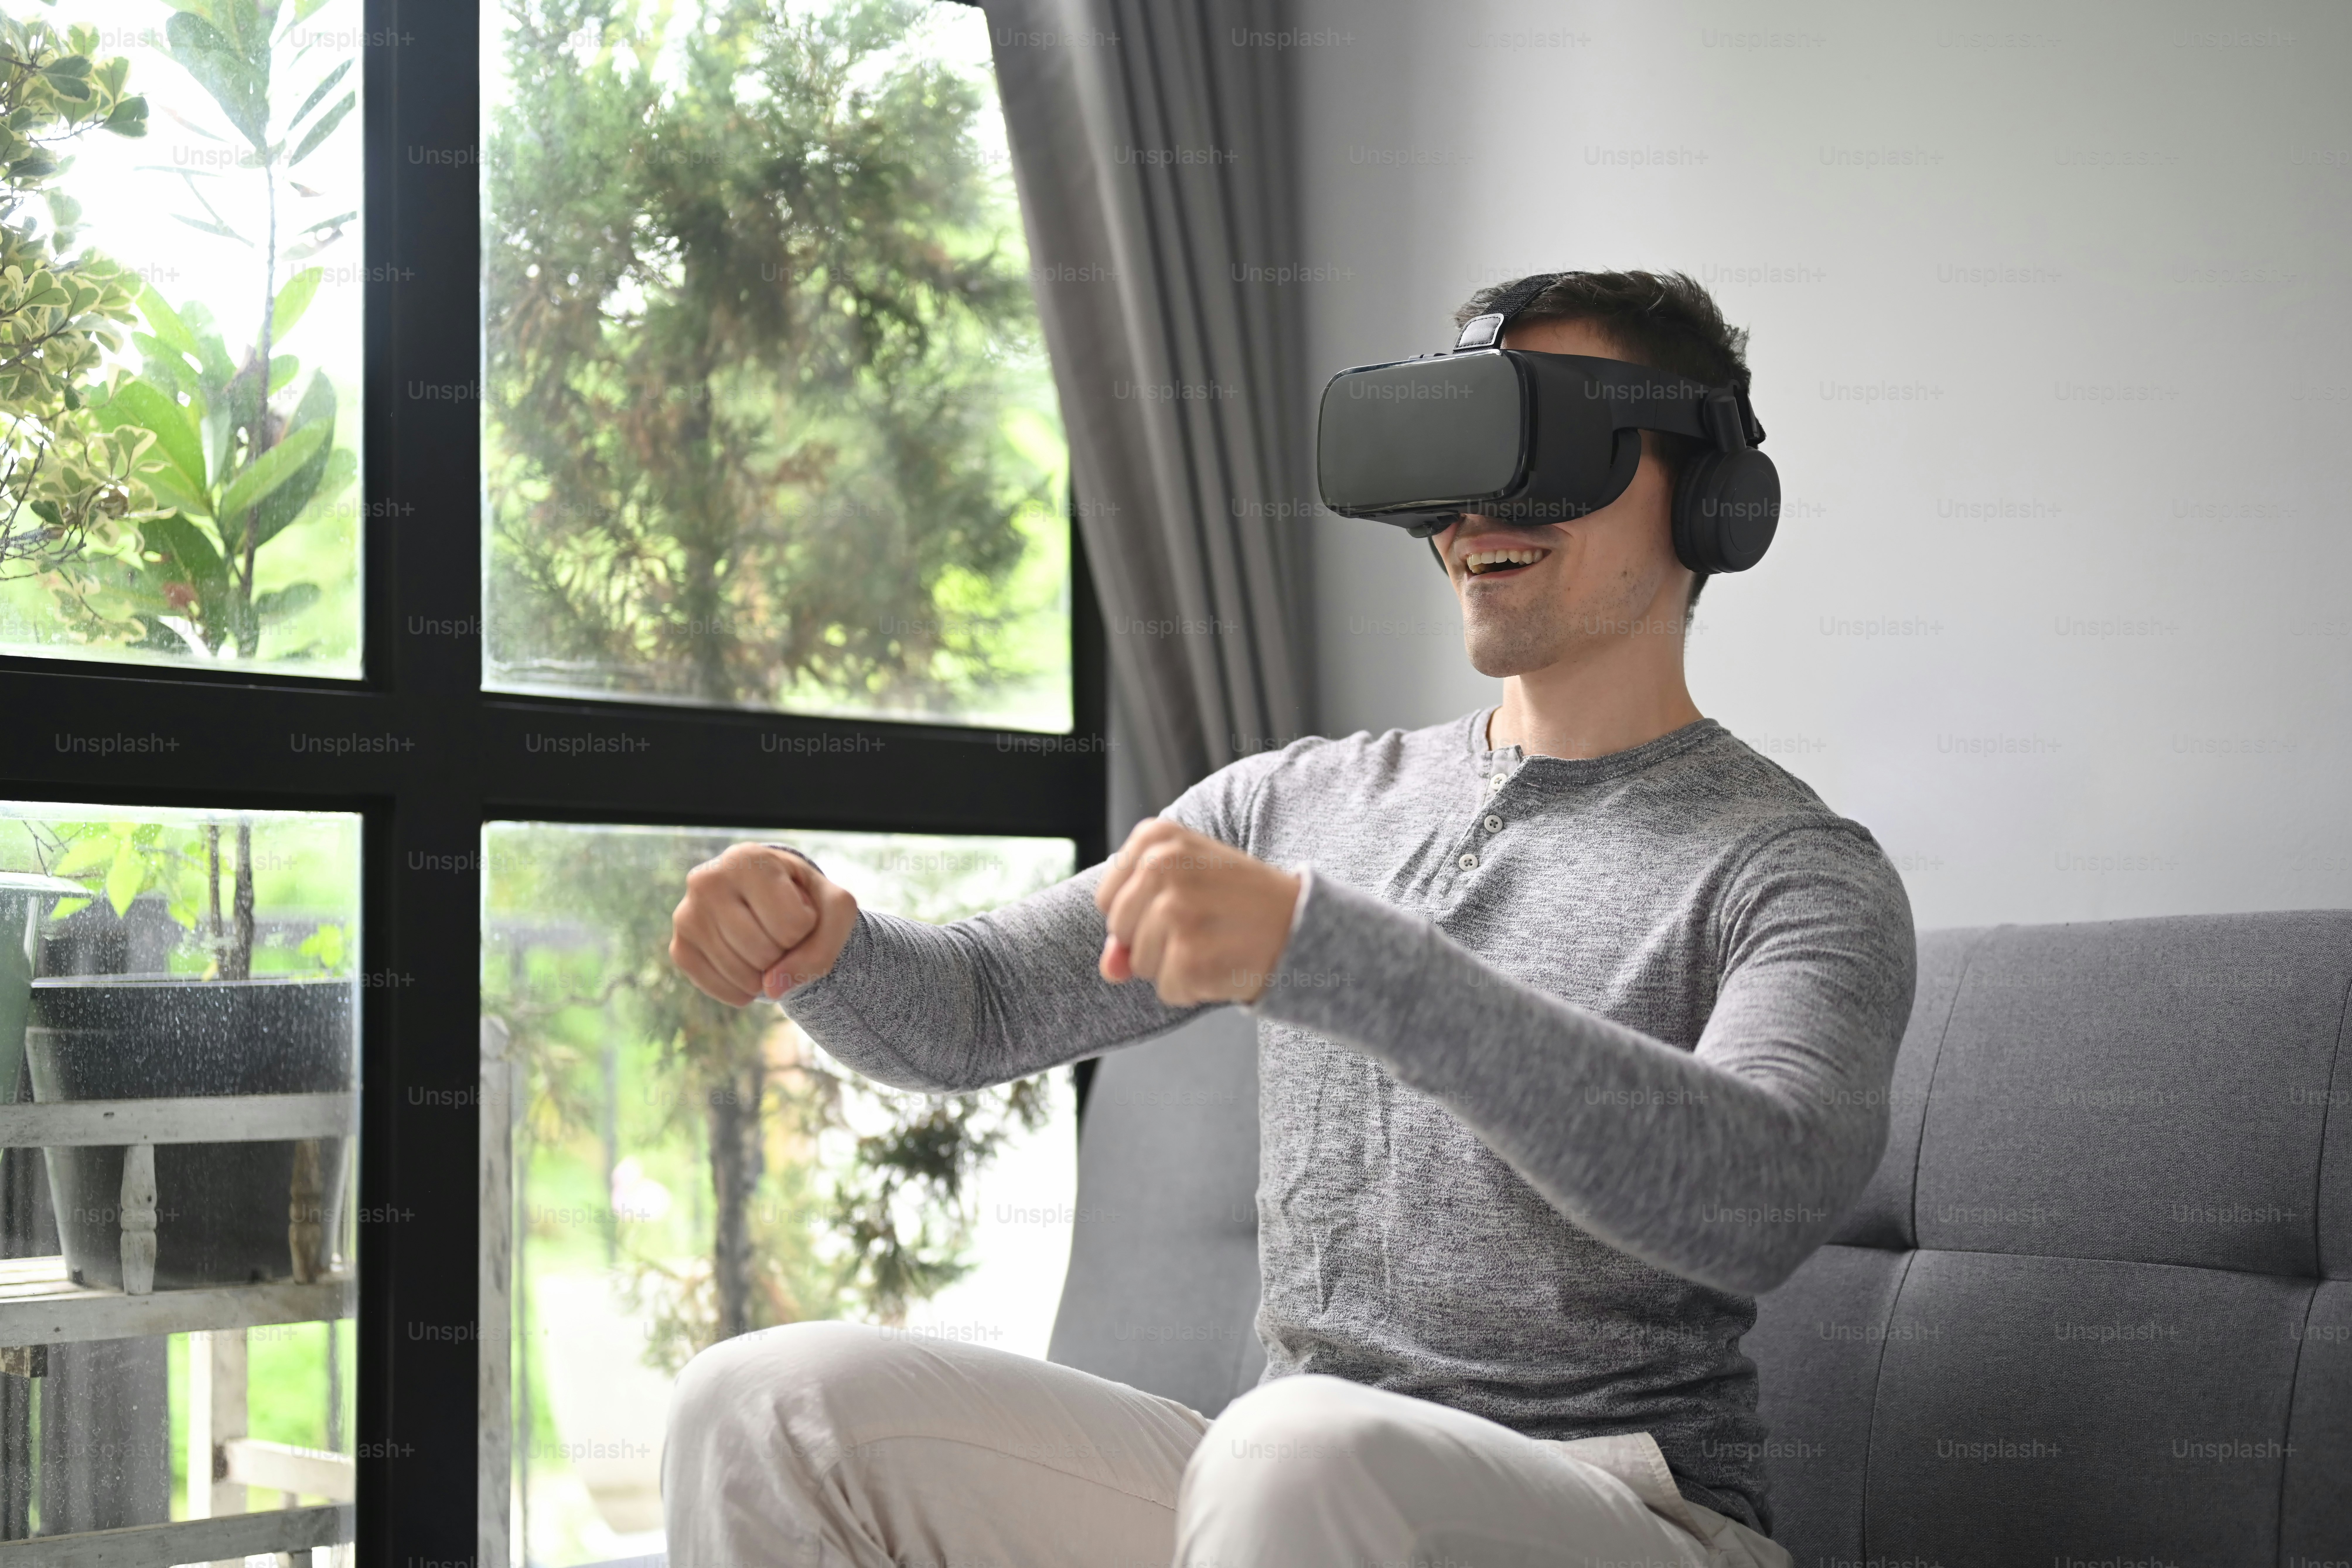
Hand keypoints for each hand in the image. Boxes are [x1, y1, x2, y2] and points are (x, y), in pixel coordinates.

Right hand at [669, 844, 858, 1006]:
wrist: (771, 902)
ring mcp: (687, 915)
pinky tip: (749, 965)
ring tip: (765, 942)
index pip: (792, 924)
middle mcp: (707, 880)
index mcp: (746, 859)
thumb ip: (821, 949)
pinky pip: (720, 989)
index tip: (799, 908)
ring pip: (743, 974)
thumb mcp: (834, 910)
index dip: (807, 927)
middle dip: (786, 952)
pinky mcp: (679, 948)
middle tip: (781, 930)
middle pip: (765, 952)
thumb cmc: (806, 900)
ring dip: (767, 973)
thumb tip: (771, 988)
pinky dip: (745, 990)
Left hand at [1093, 819, 1300, 1006]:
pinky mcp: (1189, 953)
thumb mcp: (1184, 890)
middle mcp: (1160, 865)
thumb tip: (1110, 967)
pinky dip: (1194, 988)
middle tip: (1203, 924)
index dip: (1138, 915)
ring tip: (1216, 941)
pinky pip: (1168, 989)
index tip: (1182, 903)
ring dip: (1175, 965)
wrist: (1303, 921)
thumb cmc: (1241, 902)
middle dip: (1152, 941)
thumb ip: (1134, 922)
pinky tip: (1224, 962)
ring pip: (1140, 963)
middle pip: (1119, 931)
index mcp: (1156, 838)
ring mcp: (1174, 910)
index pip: (1107, 899)